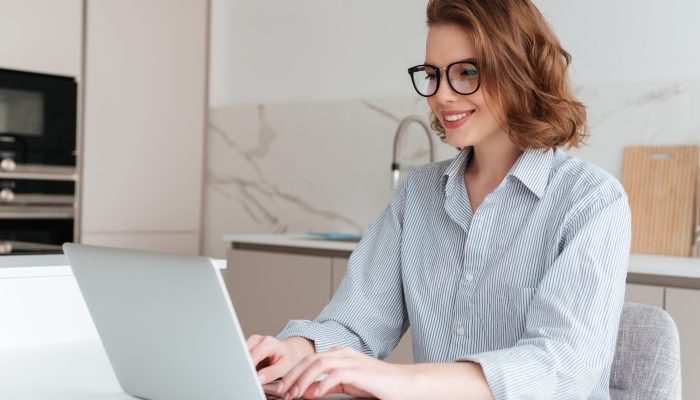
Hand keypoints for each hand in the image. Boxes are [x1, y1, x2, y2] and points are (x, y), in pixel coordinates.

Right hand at [247, 335, 314, 384]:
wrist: (290, 349)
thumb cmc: (289, 357)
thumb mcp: (285, 367)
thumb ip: (271, 373)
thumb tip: (258, 378)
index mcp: (268, 343)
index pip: (252, 356)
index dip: (249, 368)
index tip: (249, 378)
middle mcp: (257, 339)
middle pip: (243, 355)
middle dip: (245, 368)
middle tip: (252, 378)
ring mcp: (251, 341)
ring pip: (241, 356)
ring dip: (245, 366)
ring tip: (256, 372)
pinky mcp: (248, 346)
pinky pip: (242, 357)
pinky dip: (246, 365)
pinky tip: (254, 368)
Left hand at [278, 346, 409, 399]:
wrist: (404, 384)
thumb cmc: (378, 385)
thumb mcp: (348, 385)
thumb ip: (329, 385)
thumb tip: (308, 390)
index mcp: (340, 354)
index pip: (310, 359)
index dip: (294, 372)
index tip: (284, 388)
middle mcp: (344, 353)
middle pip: (310, 359)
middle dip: (293, 376)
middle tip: (283, 392)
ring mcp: (352, 360)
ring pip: (319, 363)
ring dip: (303, 379)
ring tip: (294, 394)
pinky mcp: (360, 372)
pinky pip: (336, 374)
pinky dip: (322, 384)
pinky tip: (314, 395)